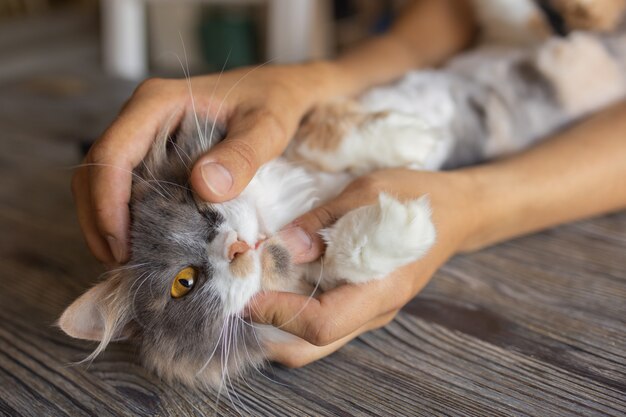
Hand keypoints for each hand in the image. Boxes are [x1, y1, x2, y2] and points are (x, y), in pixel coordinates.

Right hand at [72, 62, 337, 263]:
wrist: (279, 92)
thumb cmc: (274, 103)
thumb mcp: (267, 128)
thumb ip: (242, 156)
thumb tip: (203, 187)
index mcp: (159, 103)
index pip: (113, 153)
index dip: (107, 202)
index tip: (121, 244)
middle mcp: (142, 116)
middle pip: (96, 169)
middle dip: (99, 219)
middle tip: (120, 261)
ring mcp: (145, 134)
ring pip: (103, 179)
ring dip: (106, 220)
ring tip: (127, 258)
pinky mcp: (153, 151)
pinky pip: (125, 184)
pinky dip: (125, 215)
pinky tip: (142, 241)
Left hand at [247, 169, 478, 366]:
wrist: (455, 211)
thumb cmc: (415, 200)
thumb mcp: (366, 194)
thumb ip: (321, 222)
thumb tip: (278, 247)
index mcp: (380, 289)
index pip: (319, 324)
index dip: (276, 312)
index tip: (245, 290)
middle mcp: (373, 311)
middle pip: (310, 347)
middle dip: (267, 329)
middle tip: (240, 294)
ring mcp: (367, 311)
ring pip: (312, 339)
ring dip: (276, 320)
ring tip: (254, 284)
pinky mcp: (361, 302)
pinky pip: (320, 320)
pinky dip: (291, 308)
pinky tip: (278, 278)